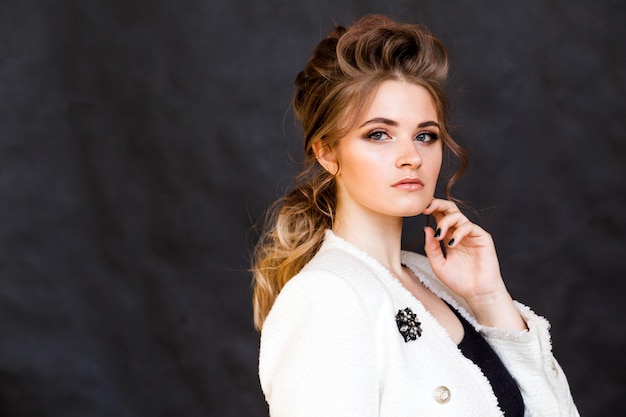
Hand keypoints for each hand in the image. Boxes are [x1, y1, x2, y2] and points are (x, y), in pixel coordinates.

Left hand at [422, 199, 525, 329]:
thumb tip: (426, 228)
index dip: (431, 210)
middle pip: (449, 210)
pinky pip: (469, 227)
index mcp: (448, 237)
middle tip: (426, 208)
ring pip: (458, 216)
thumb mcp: (438, 264)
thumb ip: (431, 247)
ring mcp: (471, 234)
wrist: (477, 293)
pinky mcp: (482, 238)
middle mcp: (459, 233)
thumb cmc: (459, 281)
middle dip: (438, 205)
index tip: (420, 209)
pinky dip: (458, 232)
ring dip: (446, 222)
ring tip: (439, 235)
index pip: (440, 216)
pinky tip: (452, 244)